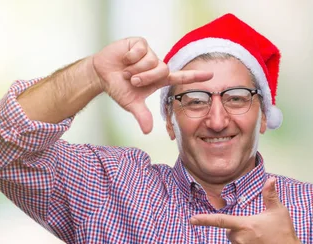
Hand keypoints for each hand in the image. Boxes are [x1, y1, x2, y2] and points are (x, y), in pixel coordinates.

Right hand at [92, 37, 212, 133]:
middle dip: (145, 78)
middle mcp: (157, 65)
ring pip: (151, 60)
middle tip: (132, 80)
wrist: (101, 74)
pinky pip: (140, 50)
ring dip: (135, 68)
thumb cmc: (119, 88)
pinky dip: (130, 57)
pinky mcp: (140, 43)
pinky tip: (124, 58)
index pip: (181, 77)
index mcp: (159, 79)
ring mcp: (149, 53)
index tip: (211, 75)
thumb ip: (142, 115)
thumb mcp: (131, 103)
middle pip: (162, 70)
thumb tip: (147, 131)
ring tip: (126, 69)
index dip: (195, 76)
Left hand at [190, 177, 302, 243]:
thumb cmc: (284, 234)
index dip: (204, 220)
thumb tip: (271, 179)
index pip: (220, 221)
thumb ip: (270, 195)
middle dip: (240, 231)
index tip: (192, 220)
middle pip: (231, 233)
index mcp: (245, 225)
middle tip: (258, 233)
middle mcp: (239, 240)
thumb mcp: (279, 212)